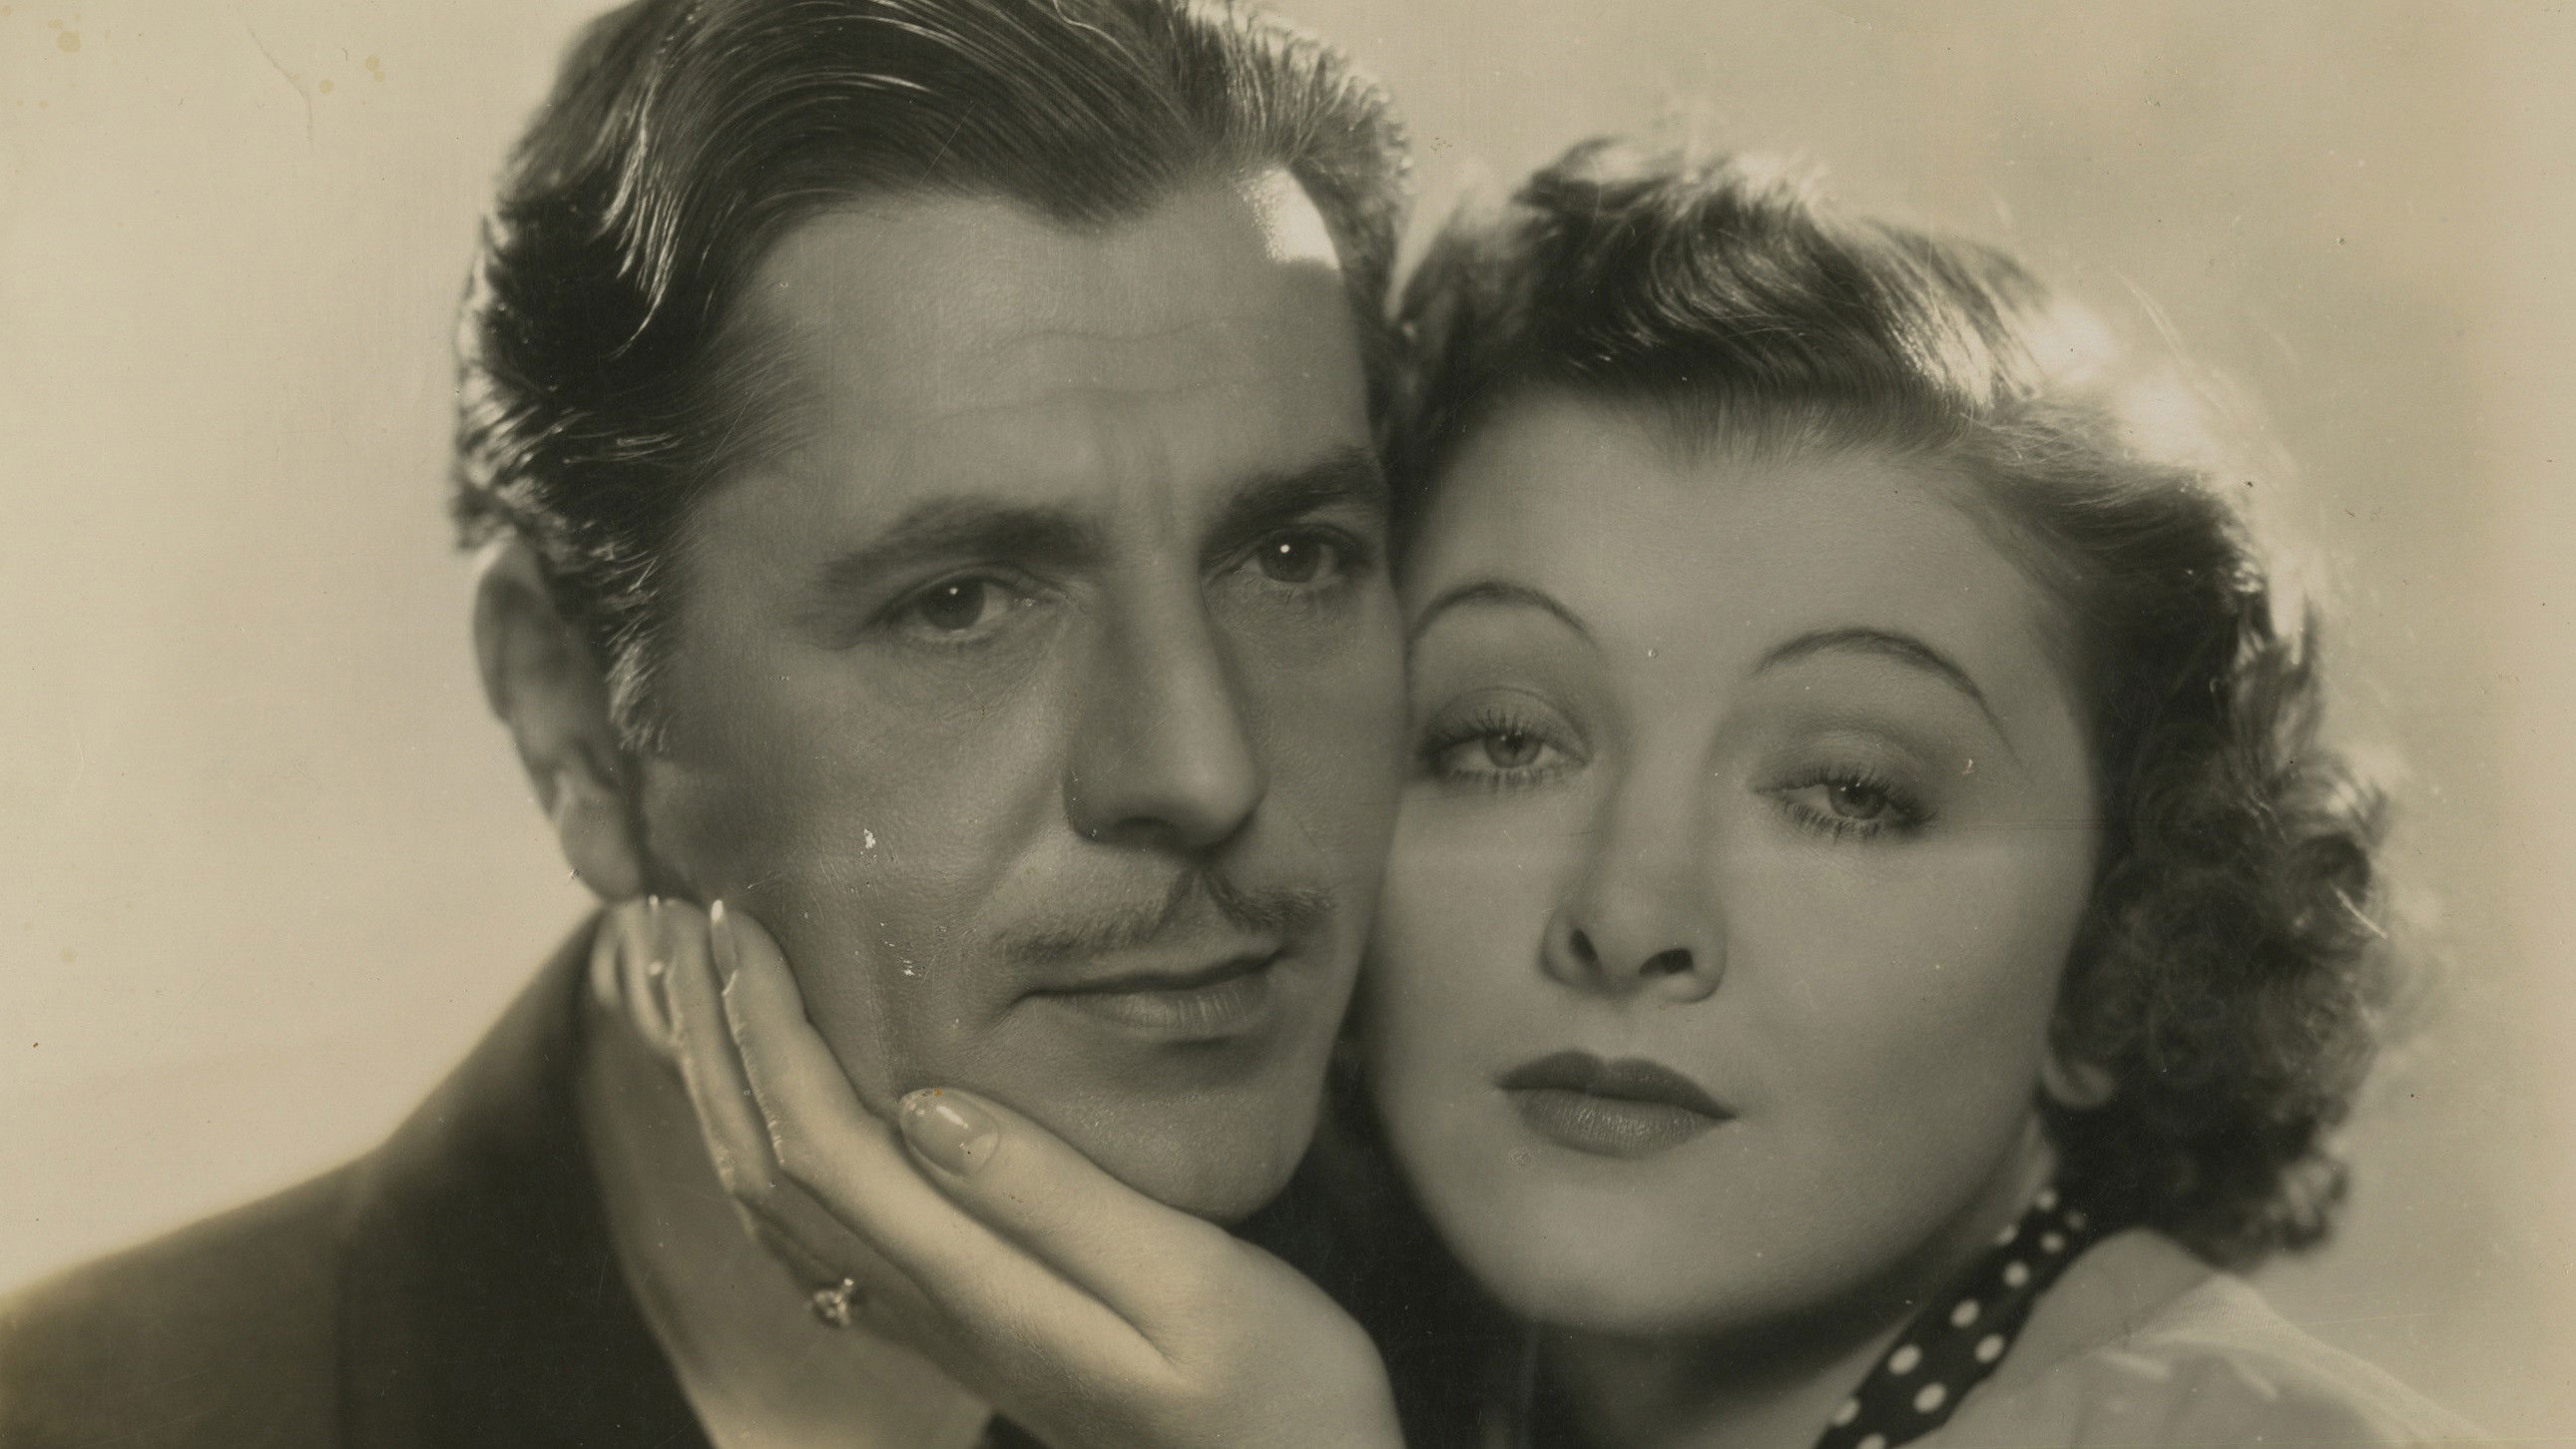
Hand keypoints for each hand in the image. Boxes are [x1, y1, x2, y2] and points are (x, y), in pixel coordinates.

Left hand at [596, 897, 1405, 1448]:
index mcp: (979, 1287)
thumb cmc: (1283, 1398)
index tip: (730, 915)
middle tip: (663, 920)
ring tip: (687, 994)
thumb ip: (1058, 1200)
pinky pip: (821, 1242)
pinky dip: (766, 1158)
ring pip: (779, 1210)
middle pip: (768, 1171)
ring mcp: (944, 1333)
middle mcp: (936, 1313)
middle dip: (708, 1040)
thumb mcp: (1197, 1289)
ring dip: (720, 1092)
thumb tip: (922, 1104)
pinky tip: (769, 1122)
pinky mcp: (973, 1336)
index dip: (760, 1027)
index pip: (818, 1142)